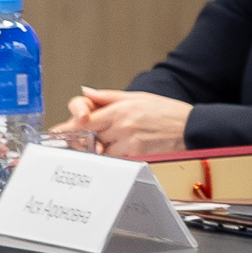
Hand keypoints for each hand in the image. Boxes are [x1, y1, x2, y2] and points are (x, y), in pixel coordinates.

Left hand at [64, 90, 193, 158]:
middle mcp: (122, 125)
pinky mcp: (136, 154)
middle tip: (71, 143)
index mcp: (120, 109)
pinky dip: (112, 158)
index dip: (71, 126)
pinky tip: (117, 154)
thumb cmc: (167, 112)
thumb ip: (108, 96)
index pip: (84, 119)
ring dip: (97, 150)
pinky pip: (114, 159)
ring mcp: (128, 141)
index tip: (60, 131)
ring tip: (102, 147)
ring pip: (99, 151)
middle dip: (82, 140)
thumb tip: (87, 93)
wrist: (191, 127)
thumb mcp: (138, 97)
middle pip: (89, 136)